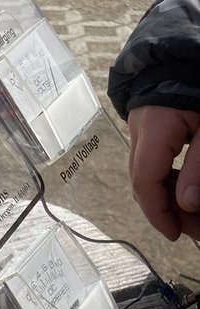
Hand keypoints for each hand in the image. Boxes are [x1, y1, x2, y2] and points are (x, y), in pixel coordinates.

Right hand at [127, 105, 199, 240]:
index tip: (176, 233)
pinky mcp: (150, 125)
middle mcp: (140, 132)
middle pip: (143, 183)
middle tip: (192, 229)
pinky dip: (167, 179)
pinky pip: (152, 161)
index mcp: (154, 130)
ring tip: (189, 213)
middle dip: (166, 211)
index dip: (159, 214)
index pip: (146, 183)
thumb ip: (198, 165)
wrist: (189, 47)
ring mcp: (142, 129)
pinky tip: (183, 189)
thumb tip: (187, 204)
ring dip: (167, 197)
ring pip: (146, 175)